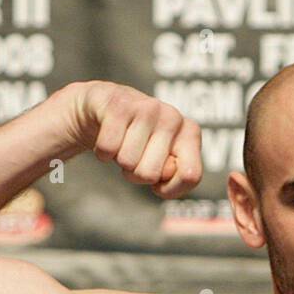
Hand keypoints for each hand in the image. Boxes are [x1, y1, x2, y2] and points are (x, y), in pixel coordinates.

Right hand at [69, 81, 202, 196]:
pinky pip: (107, 148)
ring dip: (119, 160)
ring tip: (123, 143)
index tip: (159, 182)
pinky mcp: (119, 105)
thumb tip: (165, 173)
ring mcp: (147, 108)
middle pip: (151, 174)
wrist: (105, 106)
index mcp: (190, 133)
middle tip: (135, 155)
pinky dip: (103, 152)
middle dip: (137, 173)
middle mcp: (173, 117)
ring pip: (127, 162)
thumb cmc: (139, 140)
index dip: (170, 189)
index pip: (191, 176)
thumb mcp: (162, 161)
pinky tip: (109, 137)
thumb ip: (173, 176)